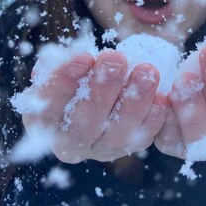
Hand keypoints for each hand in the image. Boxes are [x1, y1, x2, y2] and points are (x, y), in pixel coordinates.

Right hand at [21, 51, 166, 162]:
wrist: (104, 82)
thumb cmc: (79, 70)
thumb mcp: (65, 62)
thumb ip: (63, 60)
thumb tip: (67, 58)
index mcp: (44, 120)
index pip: (48, 105)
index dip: (64, 81)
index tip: (84, 57)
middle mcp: (69, 142)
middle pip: (84, 123)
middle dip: (102, 88)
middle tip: (116, 60)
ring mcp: (100, 149)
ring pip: (116, 134)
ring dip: (133, 101)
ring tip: (146, 72)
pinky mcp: (128, 147)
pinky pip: (141, 139)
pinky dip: (153, 118)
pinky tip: (161, 98)